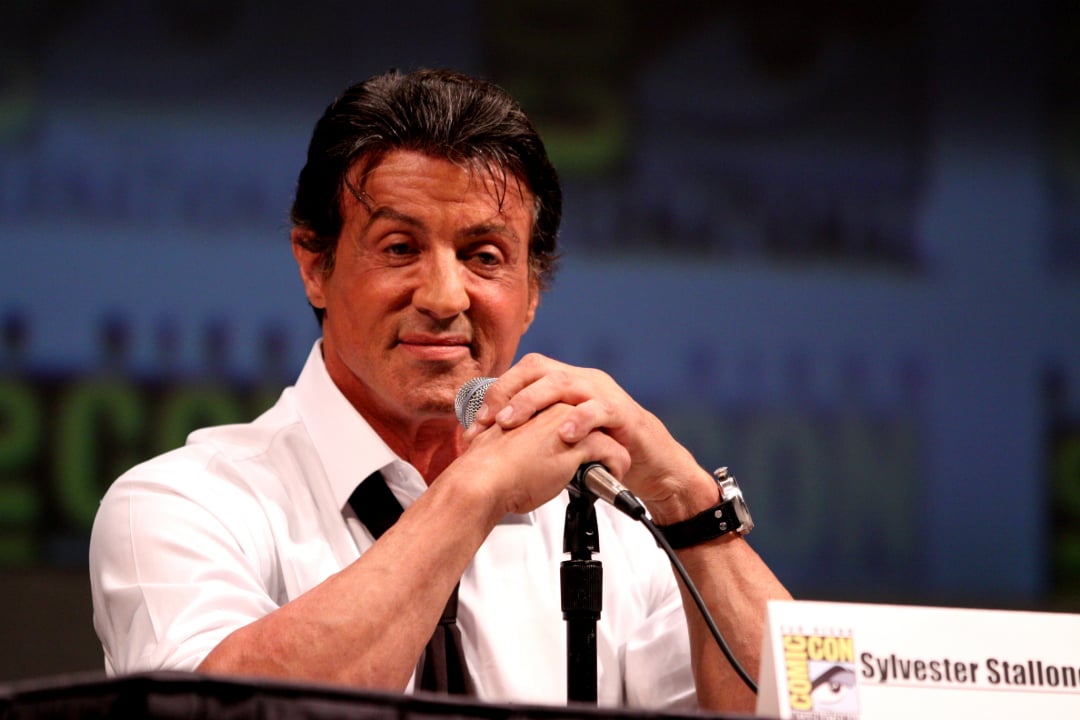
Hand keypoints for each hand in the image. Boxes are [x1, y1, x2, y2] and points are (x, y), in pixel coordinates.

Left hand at [461, 354, 719, 523]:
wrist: (649, 463)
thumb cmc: (601, 449)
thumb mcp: (559, 438)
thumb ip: (532, 432)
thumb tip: (487, 443)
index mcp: (563, 382)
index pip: (523, 372)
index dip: (497, 392)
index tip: (477, 422)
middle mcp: (580, 380)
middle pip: (538, 369)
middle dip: (508, 393)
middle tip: (491, 420)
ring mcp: (602, 393)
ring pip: (563, 382)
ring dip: (533, 401)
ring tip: (513, 421)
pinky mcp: (623, 412)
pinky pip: (599, 409)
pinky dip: (579, 420)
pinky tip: (564, 434)